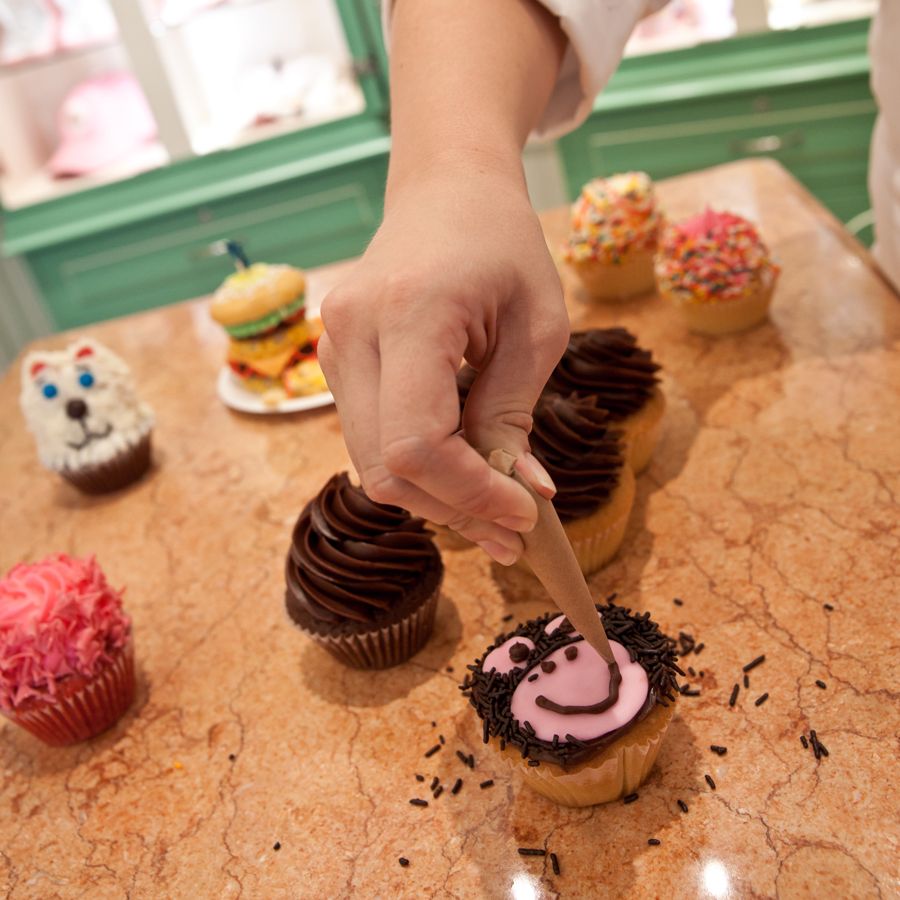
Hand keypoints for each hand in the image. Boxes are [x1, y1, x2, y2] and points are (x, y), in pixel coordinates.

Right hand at [317, 153, 568, 563]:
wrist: (445, 189)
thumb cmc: (503, 244)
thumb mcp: (537, 326)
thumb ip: (515, 413)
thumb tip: (522, 494)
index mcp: (409, 312)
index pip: (417, 443)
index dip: (470, 494)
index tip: (524, 512)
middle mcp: (350, 333)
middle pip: (386, 467)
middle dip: (454, 509)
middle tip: (516, 530)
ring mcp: (331, 347)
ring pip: (372, 464)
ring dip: (437, 498)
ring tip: (499, 510)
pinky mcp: (334, 359)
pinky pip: (371, 437)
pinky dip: (418, 469)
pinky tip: (464, 474)